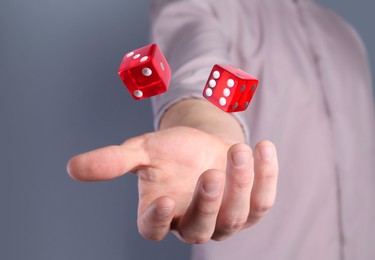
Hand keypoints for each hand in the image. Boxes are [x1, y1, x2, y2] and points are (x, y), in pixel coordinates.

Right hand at [67, 126, 277, 242]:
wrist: (203, 145)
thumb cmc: (171, 152)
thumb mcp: (142, 151)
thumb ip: (112, 161)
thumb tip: (71, 167)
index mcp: (162, 214)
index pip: (155, 230)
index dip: (158, 220)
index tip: (161, 200)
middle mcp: (194, 223)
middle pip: (202, 228)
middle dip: (209, 202)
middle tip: (211, 172)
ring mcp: (226, 219)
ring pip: (235, 216)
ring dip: (239, 184)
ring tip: (238, 150)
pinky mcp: (251, 207)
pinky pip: (262, 199)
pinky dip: (266, 175)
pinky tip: (263, 147)